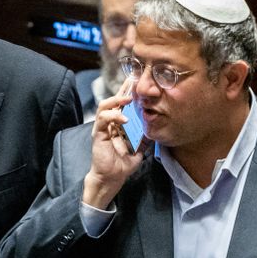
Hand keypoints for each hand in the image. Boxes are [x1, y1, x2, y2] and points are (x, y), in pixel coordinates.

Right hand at [83, 78, 145, 208]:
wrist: (112, 177)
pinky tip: (124, 118)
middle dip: (123, 89)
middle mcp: (109, 123)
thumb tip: (158, 129)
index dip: (129, 92)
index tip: (139, 81)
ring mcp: (102, 127)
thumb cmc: (123, 164)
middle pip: (114, 100)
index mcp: (119, 124)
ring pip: (105, 105)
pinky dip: (113, 116)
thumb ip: (146, 138)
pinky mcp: (98, 134)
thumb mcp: (140, 148)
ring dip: (117, 99)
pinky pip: (103, 119)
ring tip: (128, 98)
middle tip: (133, 79)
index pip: (123, 104)